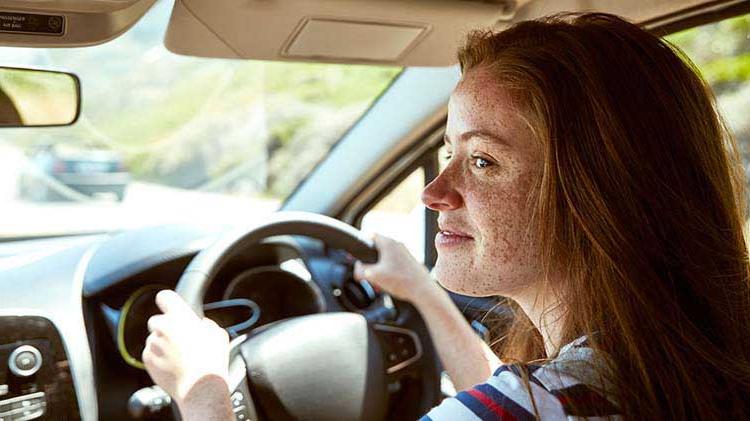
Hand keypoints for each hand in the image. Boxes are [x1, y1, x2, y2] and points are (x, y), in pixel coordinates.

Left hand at [142, 290, 230, 405]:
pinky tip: (173, 364)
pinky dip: (158, 356)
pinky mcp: (147, 359)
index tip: (170, 306)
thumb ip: (206, 324)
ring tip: (179, 356)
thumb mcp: (218, 334)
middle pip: (157, 320)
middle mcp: (163, 327)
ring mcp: (153, 344)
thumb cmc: (212, 361)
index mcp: (180, 317)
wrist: (199, 388)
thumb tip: (201, 325)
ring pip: (154, 338)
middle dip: (166, 327)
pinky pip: (150, 352)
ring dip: (162, 343)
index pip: (165, 297)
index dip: (168, 301)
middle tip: (180, 338)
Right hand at [353, 233, 435, 301]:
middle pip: (377, 249)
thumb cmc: (401, 280)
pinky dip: (389, 272)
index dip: (362, 244)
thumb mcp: (373, 276)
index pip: (370, 235)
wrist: (422, 290)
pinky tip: (388, 284)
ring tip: (378, 282)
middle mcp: (397, 245)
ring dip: (380, 269)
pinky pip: (394, 264)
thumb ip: (360, 270)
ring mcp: (404, 253)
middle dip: (371, 262)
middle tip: (368, 273)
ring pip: (386, 258)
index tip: (358, 254)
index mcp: (388, 243)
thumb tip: (357, 268)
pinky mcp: (409, 262)